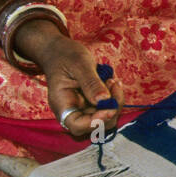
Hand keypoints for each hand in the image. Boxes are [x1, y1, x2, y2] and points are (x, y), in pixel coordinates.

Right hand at [15, 19, 121, 137]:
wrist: (60, 51)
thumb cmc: (65, 56)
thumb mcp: (79, 64)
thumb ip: (90, 82)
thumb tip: (103, 99)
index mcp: (62, 104)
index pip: (76, 125)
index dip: (94, 123)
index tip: (109, 109)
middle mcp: (72, 110)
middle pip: (95, 125)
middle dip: (110, 110)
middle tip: (115, 86)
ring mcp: (84, 108)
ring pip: (105, 118)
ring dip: (115, 103)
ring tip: (113, 81)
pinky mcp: (93, 103)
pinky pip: (108, 107)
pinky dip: (115, 98)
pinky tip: (113, 82)